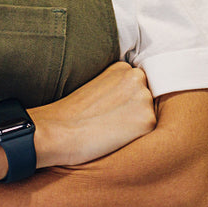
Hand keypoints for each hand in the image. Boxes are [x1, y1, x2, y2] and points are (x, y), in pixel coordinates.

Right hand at [29, 61, 154, 167]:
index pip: (137, 87)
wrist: (58, 130)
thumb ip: (117, 88)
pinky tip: (114, 137)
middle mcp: (137, 78)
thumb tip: (130, 102)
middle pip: (146, 100)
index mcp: (122, 67)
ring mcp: (144, 98)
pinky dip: (135, 138)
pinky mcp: (147, 121)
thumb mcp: (96, 88)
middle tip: (108, 121)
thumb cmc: (71, 114)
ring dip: (135, 125)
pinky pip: (149, 133)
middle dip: (133, 111)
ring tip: (109, 129)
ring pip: (148, 116)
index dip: (124, 102)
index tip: (108, 110)